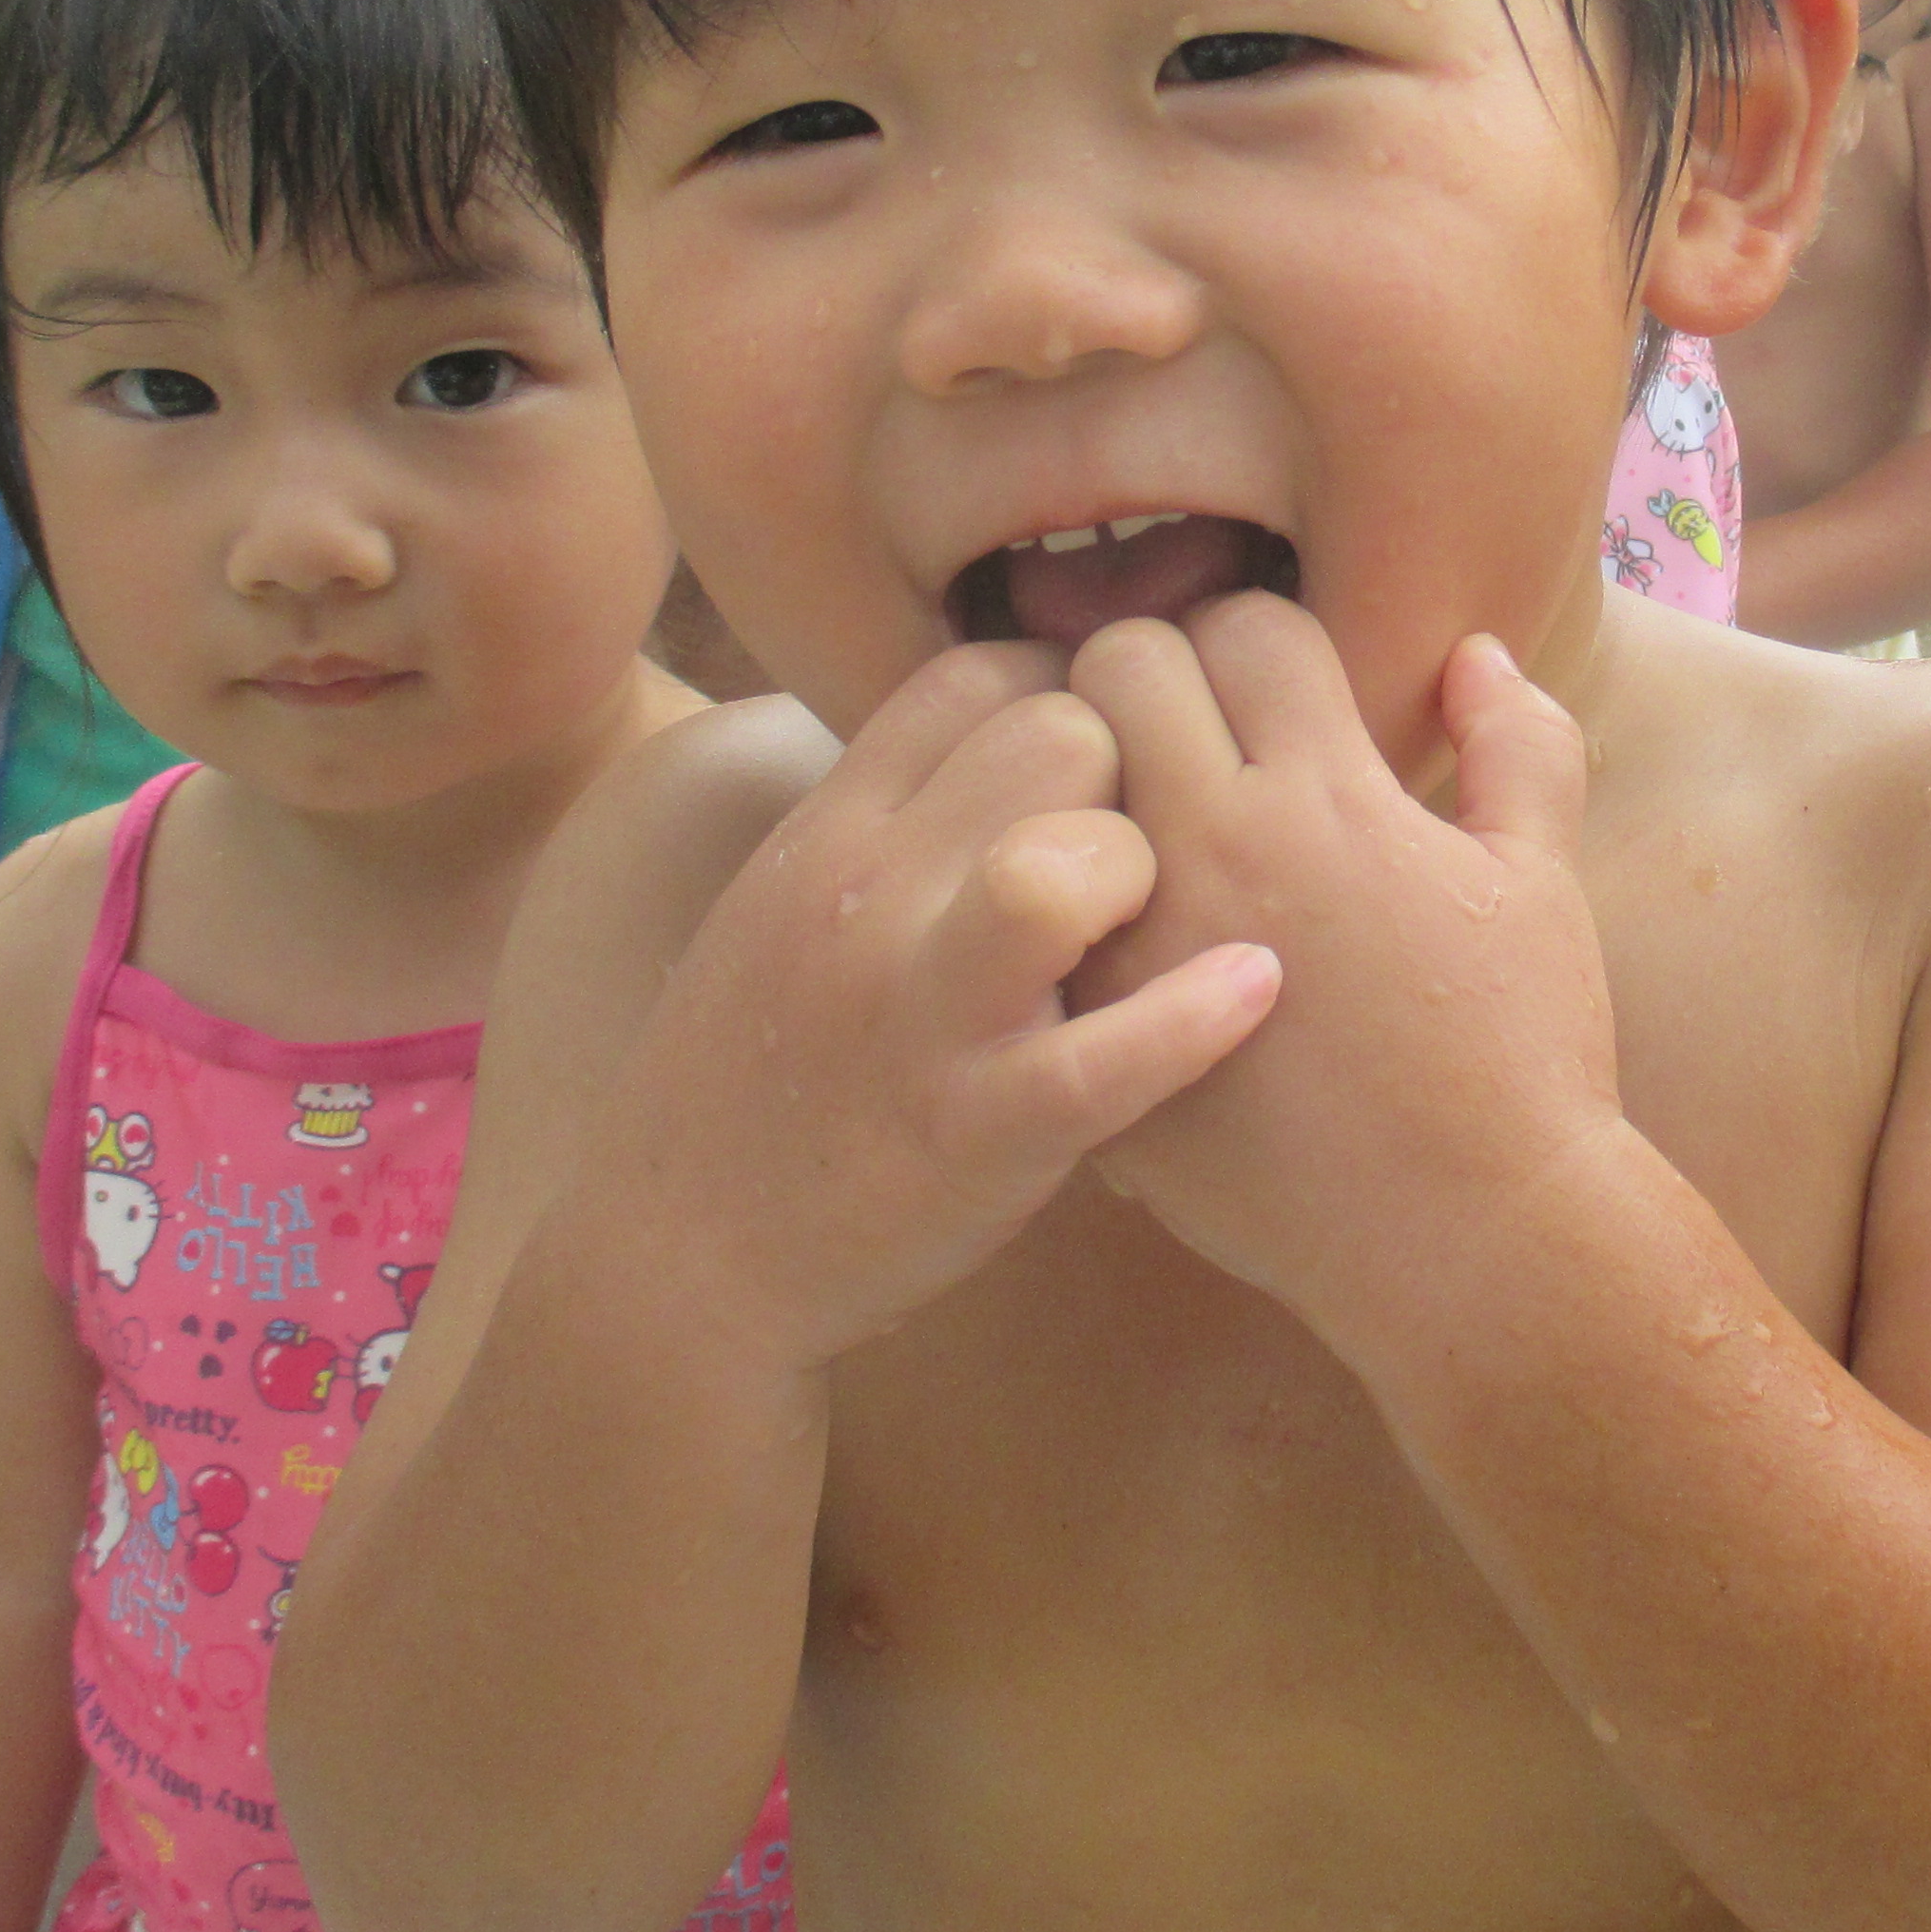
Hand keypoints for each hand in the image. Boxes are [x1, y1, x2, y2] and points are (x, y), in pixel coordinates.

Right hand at [648, 644, 1282, 1365]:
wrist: (676, 1258)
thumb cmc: (762, 1072)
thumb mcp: (790, 901)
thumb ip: (896, 810)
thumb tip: (1018, 717)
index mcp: (831, 831)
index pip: (976, 673)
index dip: (1064, 690)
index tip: (1103, 759)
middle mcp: (868, 897)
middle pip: (1058, 734)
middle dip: (1125, 777)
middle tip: (1138, 856)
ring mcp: (922, 1016)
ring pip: (1073, 862)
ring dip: (1141, 877)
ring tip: (1151, 931)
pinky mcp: (975, 1135)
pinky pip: (1105, 1057)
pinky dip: (1194, 1018)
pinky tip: (1254, 989)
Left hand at [1062, 604, 1618, 1332]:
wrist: (1470, 1245)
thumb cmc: (1523, 1057)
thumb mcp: (1543, 886)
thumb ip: (1519, 747)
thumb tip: (1476, 655)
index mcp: (1333, 795)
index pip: (1244, 623)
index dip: (1262, 639)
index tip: (1277, 691)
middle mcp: (1219, 847)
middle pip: (1121, 666)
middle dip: (1153, 675)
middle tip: (1188, 735)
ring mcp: (1139, 943)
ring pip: (1050, 782)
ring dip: (1090, 776)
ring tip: (1137, 818)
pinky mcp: (1094, 1037)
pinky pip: (1031, 912)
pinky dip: (1058, 892)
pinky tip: (1112, 924)